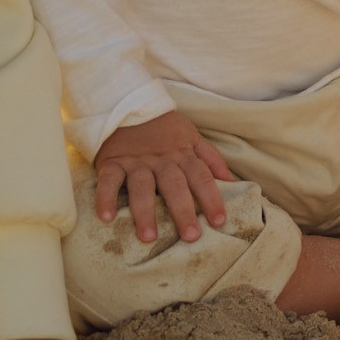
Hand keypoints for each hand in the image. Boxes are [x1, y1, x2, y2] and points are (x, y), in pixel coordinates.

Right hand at [95, 110, 235, 242]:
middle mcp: (160, 159)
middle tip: (191, 236)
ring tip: (148, 237)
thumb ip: (211, 159)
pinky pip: (108, 181)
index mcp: (182, 154)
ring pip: (141, 186)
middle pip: (174, 185)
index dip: (211, 198)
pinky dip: (105, 198)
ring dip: (144, 211)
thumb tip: (233, 181)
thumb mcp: (191, 136)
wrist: (126, 102)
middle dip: (183, 210)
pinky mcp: (111, 162)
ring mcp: (135, 161)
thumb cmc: (162, 127)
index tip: (219, 221)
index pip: (201, 176)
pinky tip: (106, 218)